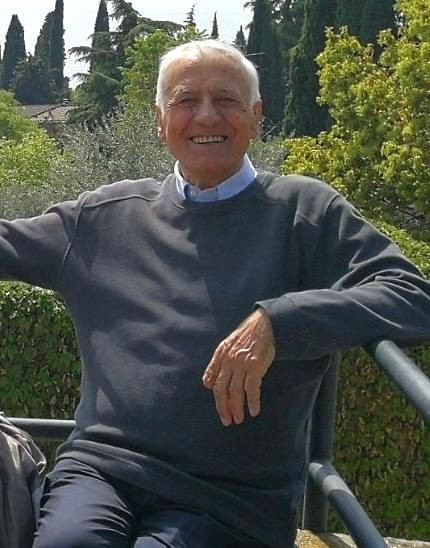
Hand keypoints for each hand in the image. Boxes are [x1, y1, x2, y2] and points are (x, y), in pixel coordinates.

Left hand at [202, 308, 275, 425]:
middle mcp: (228, 361)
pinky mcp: (255, 366)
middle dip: (223, 407)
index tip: (220, 408)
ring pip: (235, 391)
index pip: (212, 380)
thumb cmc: (246, 336)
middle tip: (226, 421)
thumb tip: (206, 383)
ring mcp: (241, 364)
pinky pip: (252, 388)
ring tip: (239, 419)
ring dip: (236, 408)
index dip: (215, 397)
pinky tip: (254, 411)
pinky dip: (252, 401)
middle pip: (221, 389)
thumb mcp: (226, 346)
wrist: (264, 324)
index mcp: (220, 356)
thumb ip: (216, 364)